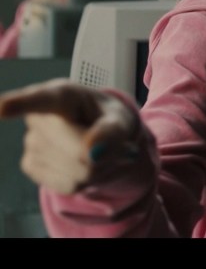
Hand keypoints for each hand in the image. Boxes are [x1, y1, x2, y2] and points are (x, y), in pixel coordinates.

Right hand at [0, 78, 139, 194]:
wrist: (98, 135)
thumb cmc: (107, 118)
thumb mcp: (120, 118)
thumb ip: (112, 131)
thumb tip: (91, 154)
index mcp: (60, 95)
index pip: (38, 100)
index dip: (19, 104)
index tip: (4, 108)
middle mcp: (38, 117)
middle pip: (77, 152)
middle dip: (104, 154)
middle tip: (115, 143)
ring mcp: (30, 143)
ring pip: (77, 173)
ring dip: (99, 168)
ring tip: (97, 150)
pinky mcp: (30, 165)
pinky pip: (69, 185)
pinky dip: (87, 181)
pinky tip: (83, 163)